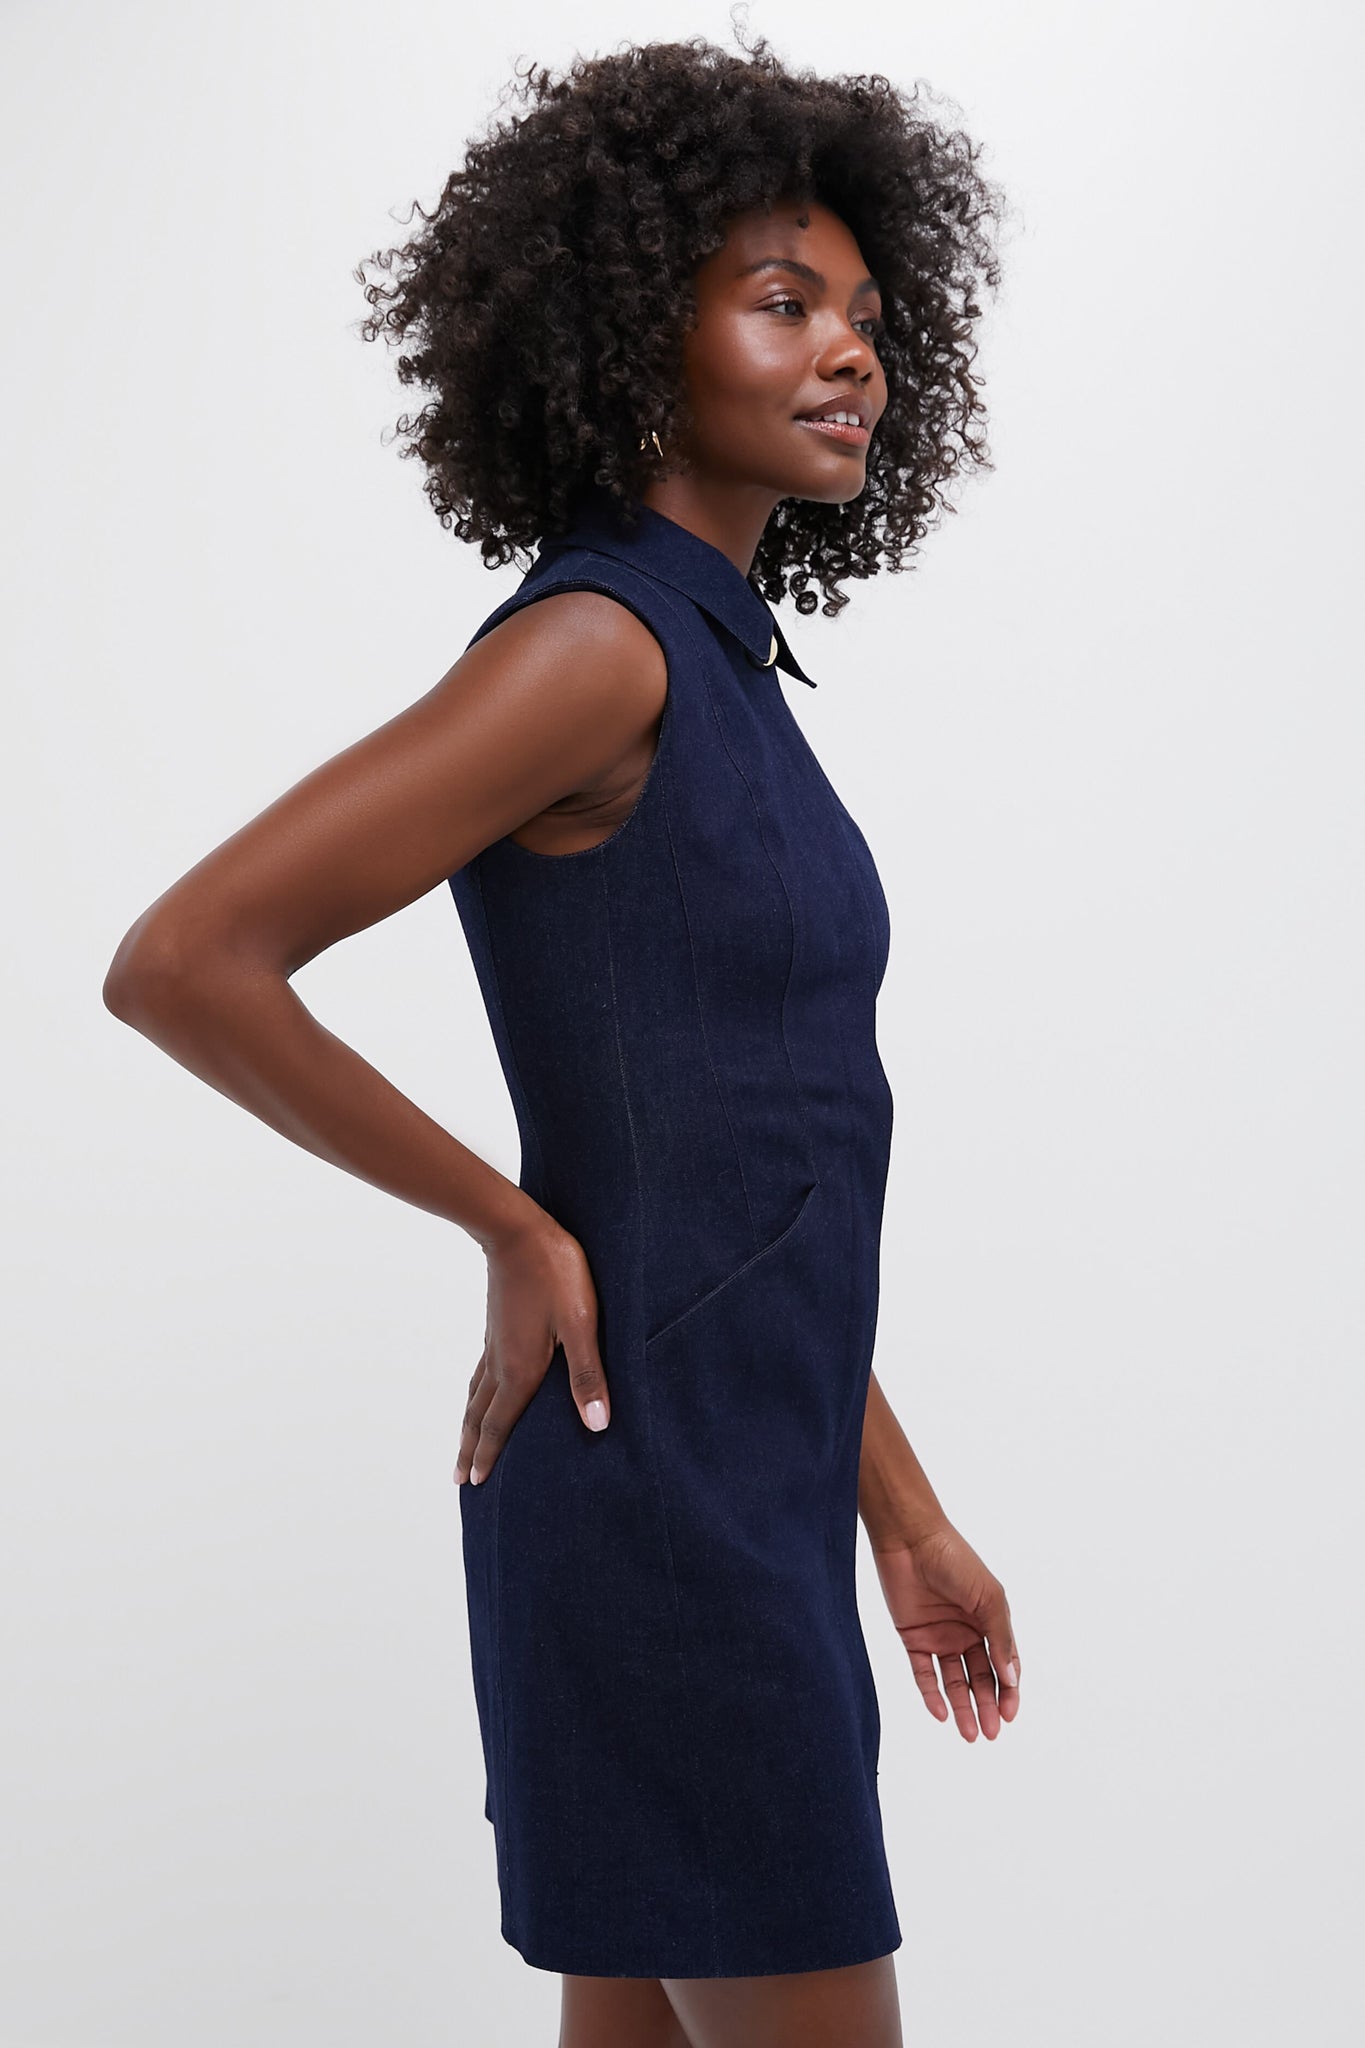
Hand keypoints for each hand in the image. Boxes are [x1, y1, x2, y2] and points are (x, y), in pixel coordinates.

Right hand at [453, 1207, 609, 1486]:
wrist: (518, 1230)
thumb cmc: (556, 1274)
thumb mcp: (581, 1324)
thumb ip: (587, 1375)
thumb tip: (597, 1424)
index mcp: (519, 1369)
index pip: (500, 1424)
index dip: (488, 1455)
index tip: (474, 1483)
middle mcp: (500, 1363)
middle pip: (479, 1416)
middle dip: (470, 1449)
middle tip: (459, 1479)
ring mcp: (494, 1343)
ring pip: (475, 1394)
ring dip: (468, 1424)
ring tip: (462, 1445)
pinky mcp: (496, 1326)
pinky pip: (479, 1373)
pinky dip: (474, 1395)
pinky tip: (479, 1390)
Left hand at [870, 1523, 1020, 1740]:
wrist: (911, 1539)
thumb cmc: (955, 1559)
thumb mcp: (987, 1598)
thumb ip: (999, 1638)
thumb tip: (1011, 1678)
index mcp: (989, 1620)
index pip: (1003, 1664)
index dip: (1008, 1691)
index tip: (1010, 1715)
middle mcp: (966, 1631)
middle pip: (980, 1678)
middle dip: (987, 1706)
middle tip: (990, 1733)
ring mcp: (939, 1635)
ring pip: (953, 1681)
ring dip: (962, 1707)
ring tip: (969, 1734)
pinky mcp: (913, 1637)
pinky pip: (923, 1672)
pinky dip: (931, 1694)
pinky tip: (942, 1713)